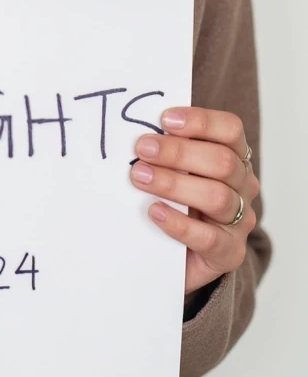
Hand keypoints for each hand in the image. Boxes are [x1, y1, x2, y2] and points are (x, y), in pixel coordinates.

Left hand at [130, 106, 258, 300]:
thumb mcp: (175, 170)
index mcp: (234, 156)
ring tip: (140, 177)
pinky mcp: (229, 253)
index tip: (164, 119)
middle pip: (223, 161)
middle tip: (142, 148)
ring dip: (174, 184)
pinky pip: (209, 238)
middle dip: (179, 152)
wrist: (180, 257)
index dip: (201, 121)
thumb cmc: (175, 201)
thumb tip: (134, 129)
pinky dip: (179, 223)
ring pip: (217, 197)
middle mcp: (243, 185)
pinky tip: (154, 212)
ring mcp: (240, 220)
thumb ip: (165, 150)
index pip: (230, 129)